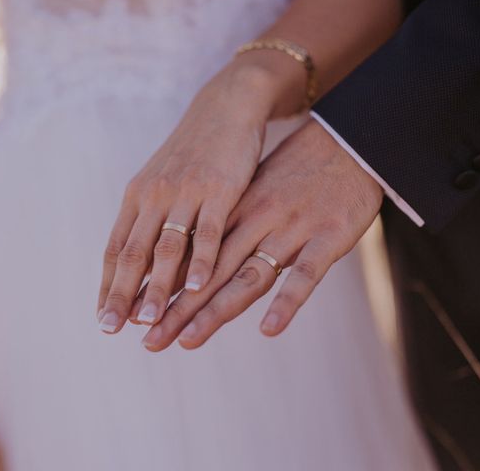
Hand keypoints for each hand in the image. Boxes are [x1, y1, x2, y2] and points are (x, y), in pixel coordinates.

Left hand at [97, 56, 304, 332]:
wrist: (224, 108)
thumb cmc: (194, 153)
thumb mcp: (163, 182)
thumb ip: (151, 219)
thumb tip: (143, 262)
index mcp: (138, 197)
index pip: (116, 249)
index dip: (109, 285)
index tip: (103, 317)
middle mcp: (154, 196)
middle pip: (134, 253)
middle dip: (122, 294)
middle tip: (111, 328)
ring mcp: (185, 192)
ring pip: (167, 247)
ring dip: (157, 286)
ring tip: (150, 320)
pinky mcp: (218, 188)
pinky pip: (208, 230)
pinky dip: (202, 260)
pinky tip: (198, 287)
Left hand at [140, 119, 383, 350]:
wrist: (348, 138)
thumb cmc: (297, 168)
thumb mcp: (252, 189)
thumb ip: (225, 221)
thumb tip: (192, 253)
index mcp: (233, 210)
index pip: (187, 254)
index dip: (158, 285)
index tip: (131, 314)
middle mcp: (254, 220)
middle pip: (207, 272)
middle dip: (175, 308)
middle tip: (148, 341)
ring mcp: (290, 228)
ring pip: (246, 274)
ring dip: (214, 309)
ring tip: (187, 339)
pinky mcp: (328, 237)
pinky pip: (305, 273)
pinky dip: (287, 301)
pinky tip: (268, 328)